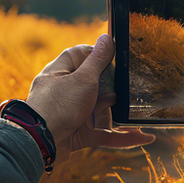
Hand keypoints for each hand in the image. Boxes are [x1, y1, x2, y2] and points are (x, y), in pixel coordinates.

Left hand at [26, 34, 154, 163]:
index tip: (115, 58)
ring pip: (101, 112)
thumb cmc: (58, 106)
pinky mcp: (79, 135)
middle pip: (94, 85)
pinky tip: (142, 137)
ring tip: (142, 117)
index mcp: (60, 73)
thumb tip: (106, 38)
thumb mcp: (82, 79)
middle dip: (114, 90)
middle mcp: (65, 92)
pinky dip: (121, 137)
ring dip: (121, 116)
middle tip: (131, 88)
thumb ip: (97, 60)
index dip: (96, 54)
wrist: (41, 144)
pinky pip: (104, 134)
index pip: (78, 55)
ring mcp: (72, 114)